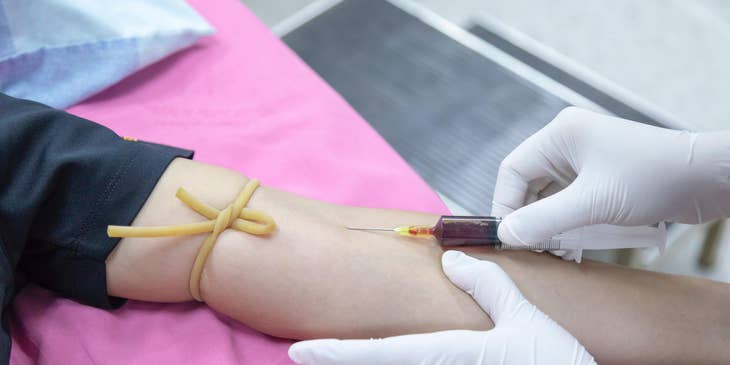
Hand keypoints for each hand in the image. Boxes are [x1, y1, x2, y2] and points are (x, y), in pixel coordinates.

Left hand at [288, 251, 594, 364]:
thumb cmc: (555, 360)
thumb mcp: (525, 318)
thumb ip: (488, 286)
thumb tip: (452, 259)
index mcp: (447, 354)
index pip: (377, 354)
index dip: (334, 353)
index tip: (300, 351)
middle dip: (342, 358)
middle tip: (310, 347)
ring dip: (366, 360)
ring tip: (339, 347)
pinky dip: (394, 360)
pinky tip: (384, 351)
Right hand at [492, 107, 729, 249]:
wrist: (708, 180)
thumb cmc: (653, 179)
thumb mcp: (592, 203)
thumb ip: (544, 220)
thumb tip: (505, 234)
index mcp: (561, 134)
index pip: (513, 169)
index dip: (505, 204)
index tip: (507, 236)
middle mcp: (569, 143)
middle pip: (529, 184)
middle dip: (529, 218)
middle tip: (532, 249)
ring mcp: (586, 160)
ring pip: (550, 196)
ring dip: (549, 225)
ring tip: (556, 252)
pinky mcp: (601, 177)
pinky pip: (570, 201)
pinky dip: (567, 223)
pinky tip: (572, 246)